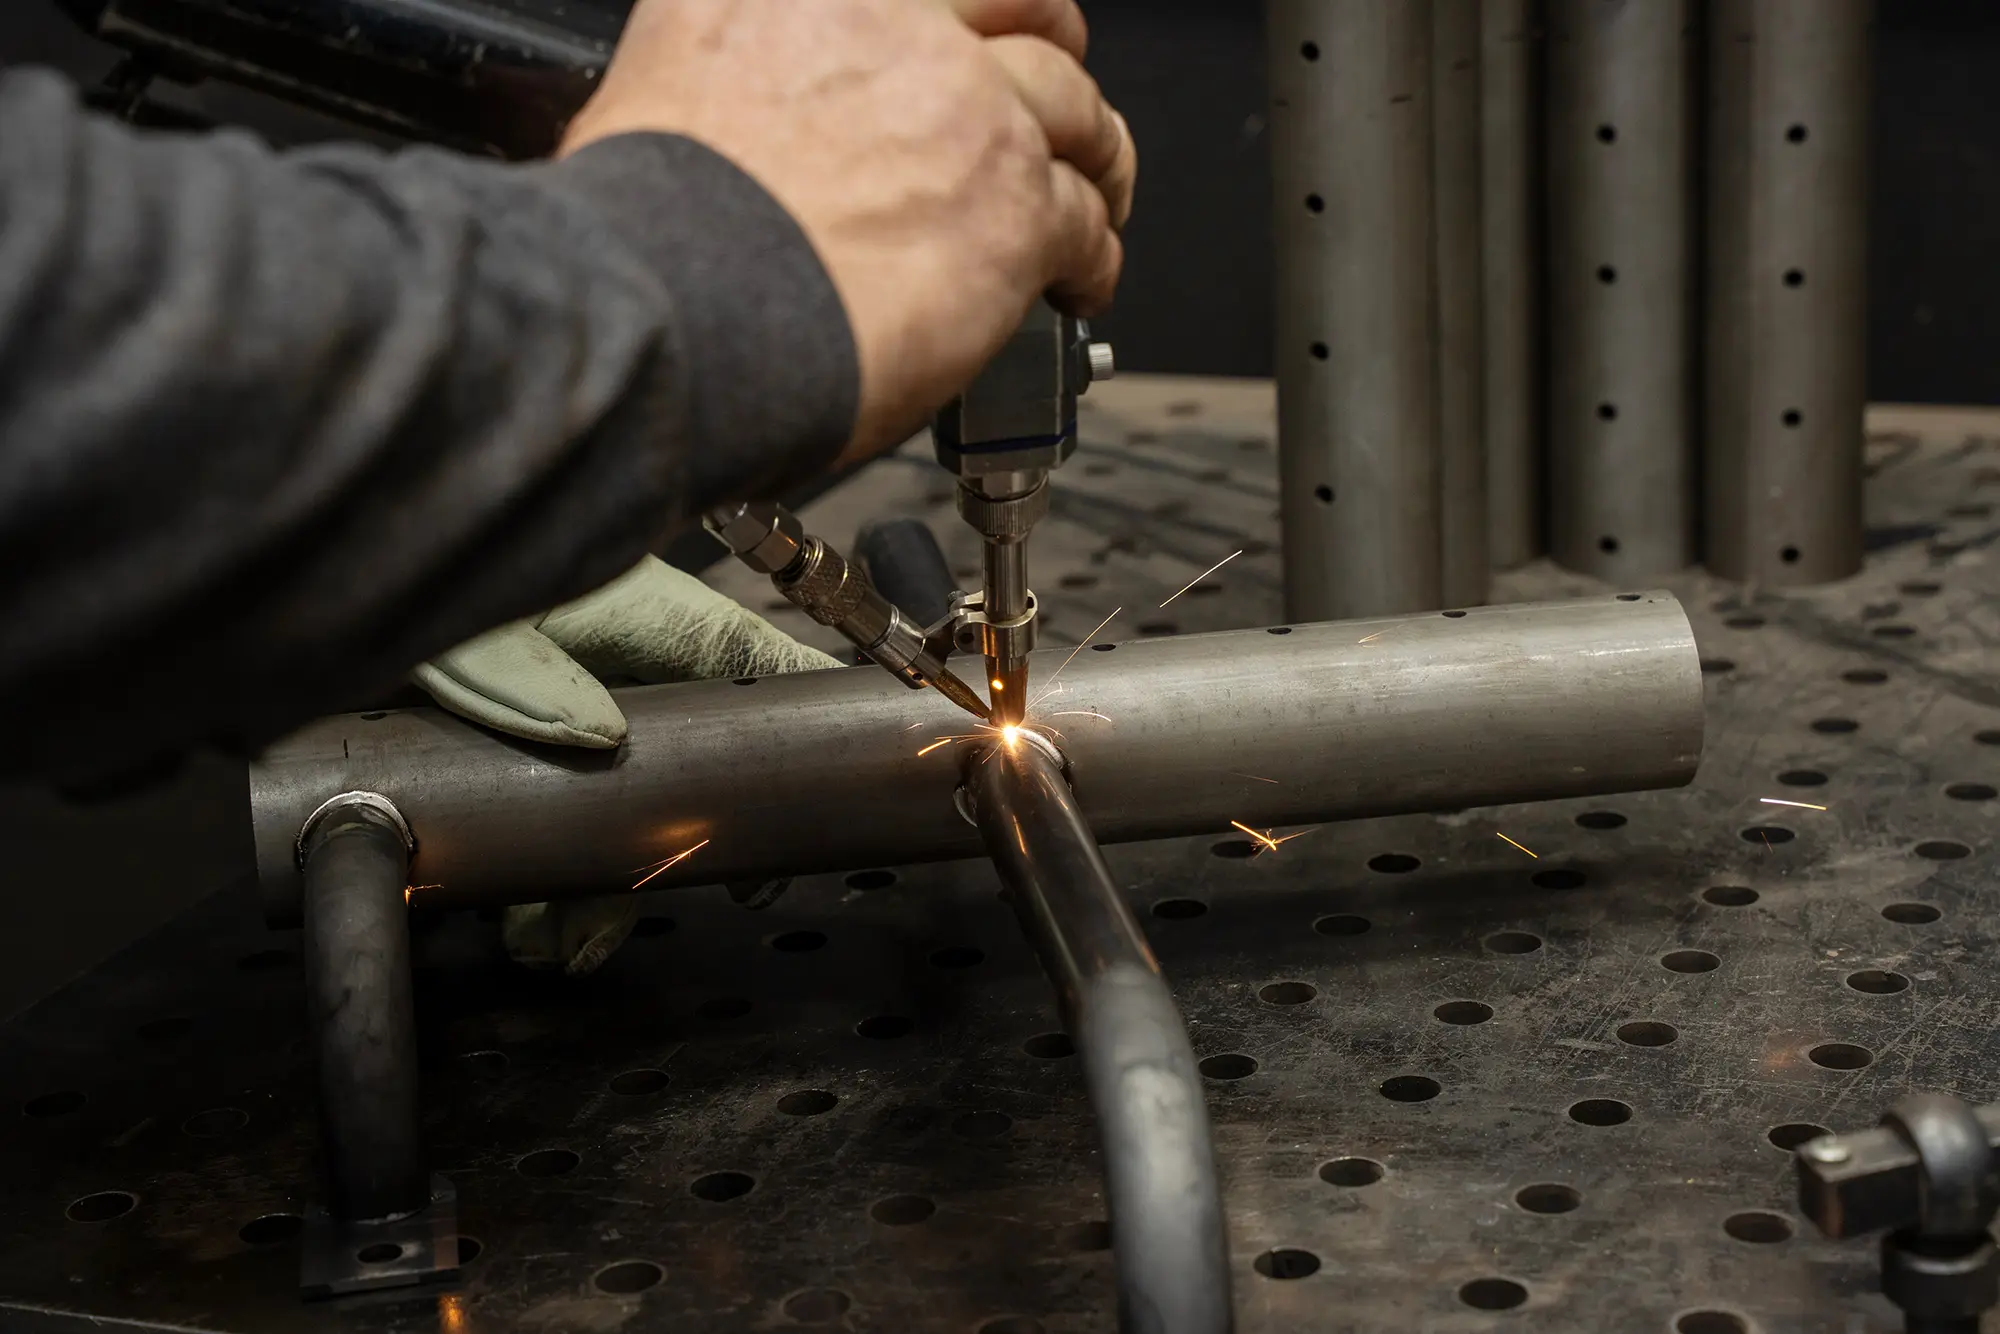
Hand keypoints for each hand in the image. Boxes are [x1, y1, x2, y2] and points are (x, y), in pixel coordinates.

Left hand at [414, 556, 838, 972]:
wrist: (270, 599)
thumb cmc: (384, 566)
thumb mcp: (462, 623)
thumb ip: (526, 677)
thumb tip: (603, 741)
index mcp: (619, 609)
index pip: (743, 652)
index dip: (799, 714)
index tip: (833, 773)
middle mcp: (592, 665)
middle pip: (678, 760)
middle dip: (676, 841)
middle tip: (719, 892)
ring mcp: (541, 713)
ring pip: (602, 812)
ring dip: (590, 887)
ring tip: (557, 945)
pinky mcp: (487, 756)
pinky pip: (534, 831)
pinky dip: (529, 886)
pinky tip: (509, 927)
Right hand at [560, 0, 1137, 461]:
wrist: (683, 303)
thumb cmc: (652, 227)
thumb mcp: (670, 77)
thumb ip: (745, 69)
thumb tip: (755, 106)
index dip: (970, 19)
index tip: (974, 43)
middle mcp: (903, 25)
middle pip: (1026, 24)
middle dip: (1054, 64)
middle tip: (1061, 110)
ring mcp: (970, 112)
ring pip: (1078, 119)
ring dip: (1094, 162)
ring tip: (1096, 201)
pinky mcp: (1016, 209)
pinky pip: (1084, 224)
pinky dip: (1092, 258)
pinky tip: (1079, 286)